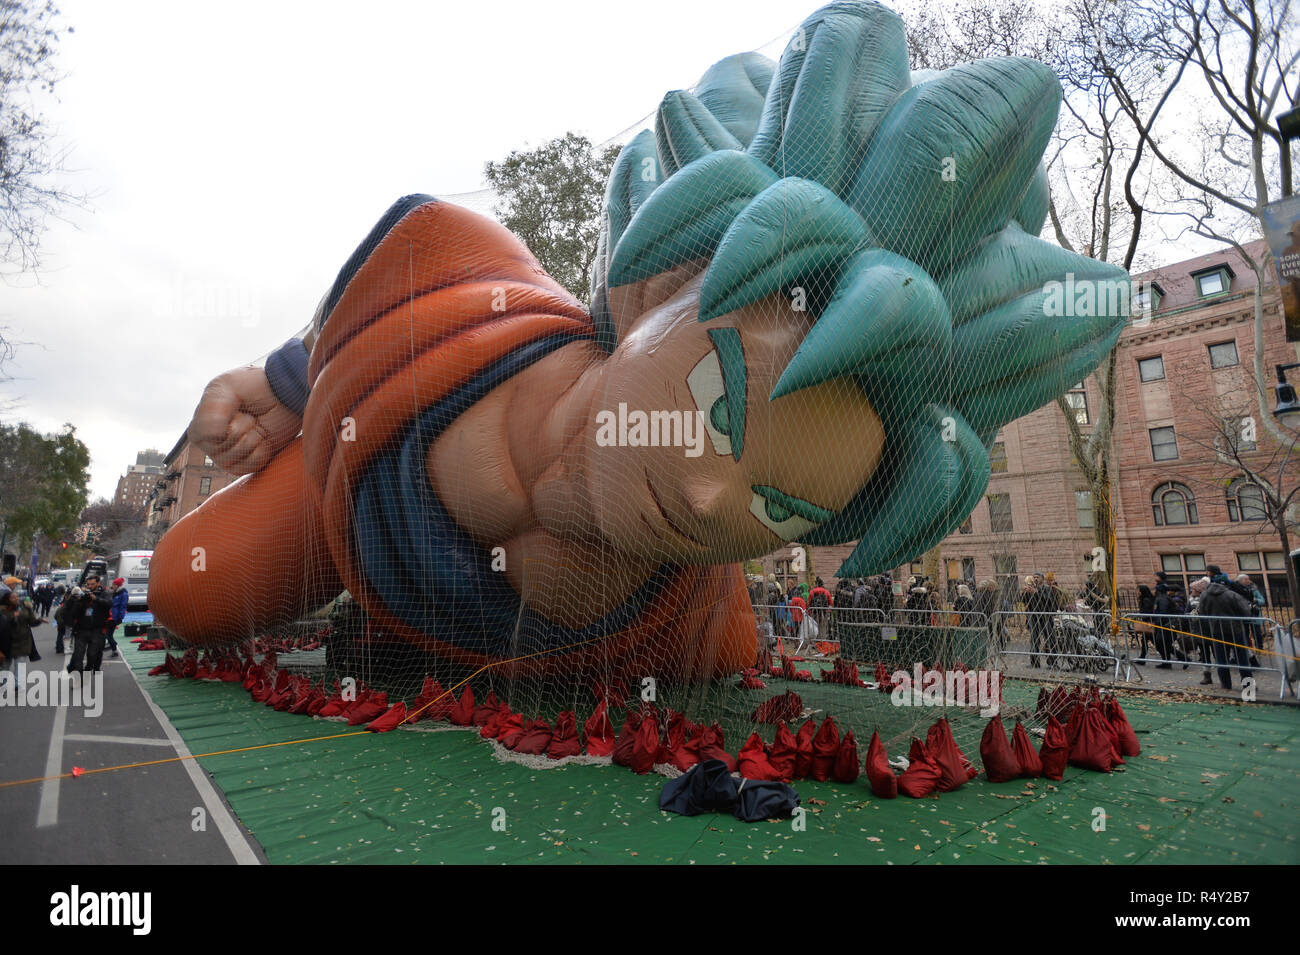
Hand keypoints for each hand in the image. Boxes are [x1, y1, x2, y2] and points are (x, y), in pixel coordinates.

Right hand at [188, 365, 303, 475]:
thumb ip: (212, 409)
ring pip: (239, 455)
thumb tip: (213, 436)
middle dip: (243, 426)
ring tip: (256, 423)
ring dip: (254, 436)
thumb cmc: (253, 386)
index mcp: (200, 425)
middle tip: (249, 414)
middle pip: (224, 446)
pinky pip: (252, 465)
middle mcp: (211, 444)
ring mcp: (230, 456)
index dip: (225, 420)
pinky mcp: (248, 464)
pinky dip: (263, 450)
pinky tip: (263, 437)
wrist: (283, 394)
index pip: (206, 434)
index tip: (233, 404)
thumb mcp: (228, 386)